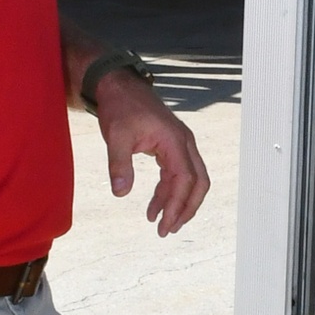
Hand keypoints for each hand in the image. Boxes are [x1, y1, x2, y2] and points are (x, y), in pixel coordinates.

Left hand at [94, 72, 209, 235]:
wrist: (119, 85)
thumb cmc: (120, 107)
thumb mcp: (116, 136)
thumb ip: (119, 165)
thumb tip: (121, 193)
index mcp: (174, 141)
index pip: (185, 180)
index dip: (177, 205)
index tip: (162, 224)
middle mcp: (184, 143)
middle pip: (198, 183)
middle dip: (186, 209)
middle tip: (169, 229)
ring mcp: (180, 145)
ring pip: (191, 180)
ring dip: (179, 203)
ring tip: (160, 223)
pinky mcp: (172, 147)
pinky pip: (178, 174)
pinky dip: (169, 192)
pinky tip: (155, 205)